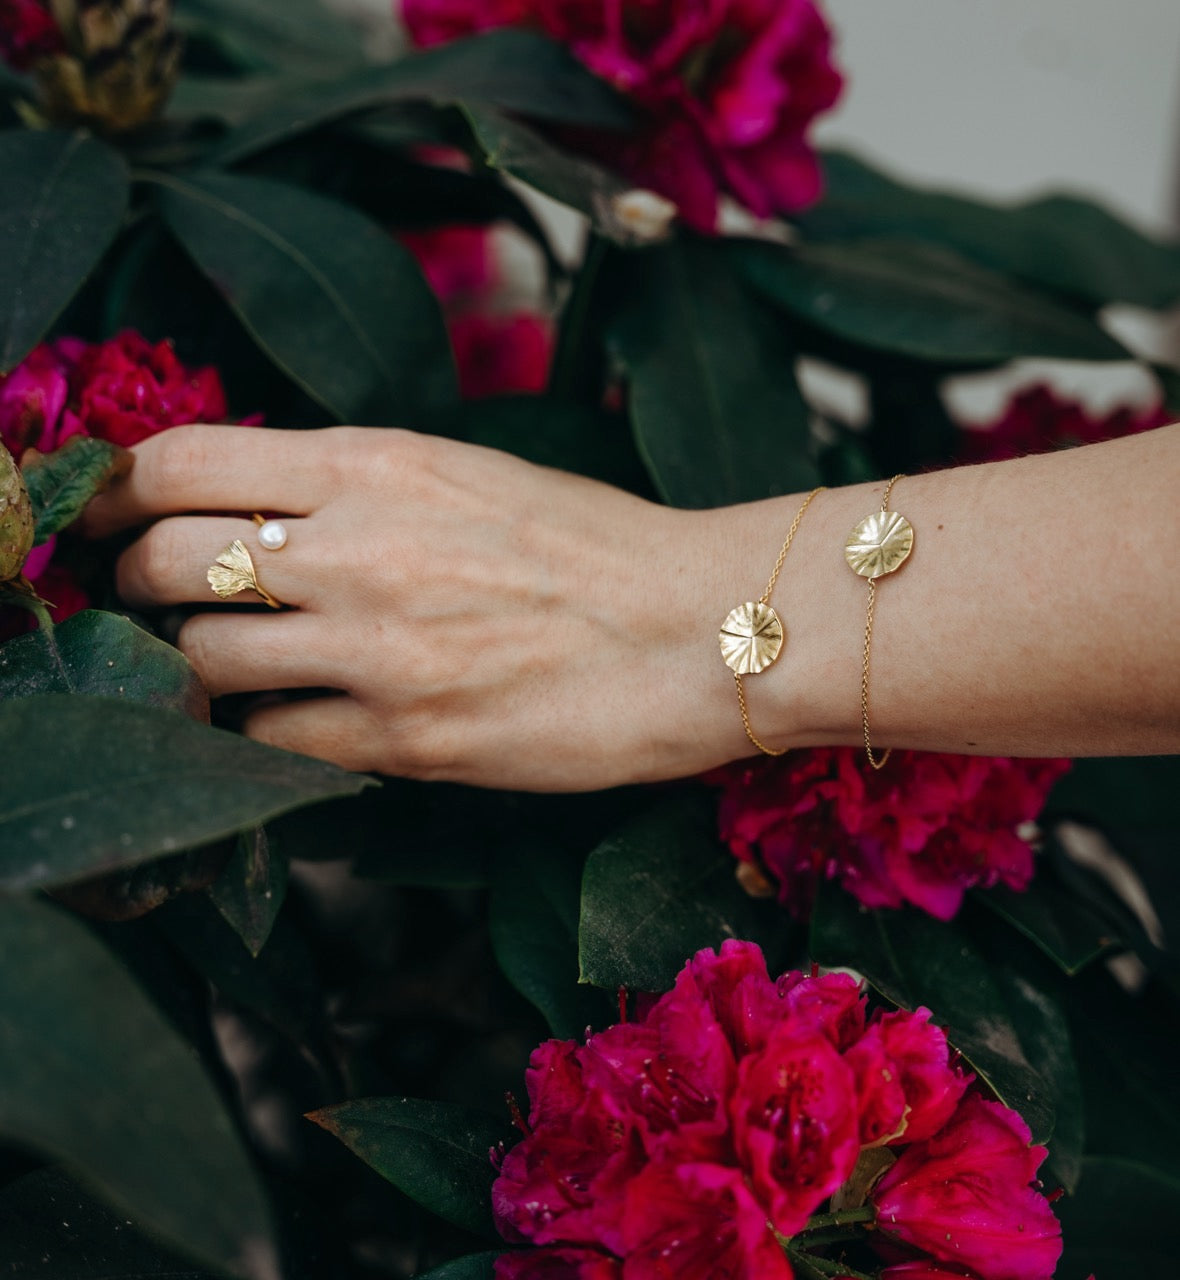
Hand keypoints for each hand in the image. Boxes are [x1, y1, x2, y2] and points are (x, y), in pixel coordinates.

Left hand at [83, 424, 758, 789]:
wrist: (699, 629)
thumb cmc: (599, 546)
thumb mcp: (469, 474)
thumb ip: (354, 485)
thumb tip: (252, 512)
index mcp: (377, 462)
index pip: (181, 460)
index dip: (116, 491)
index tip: (105, 517)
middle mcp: (359, 548)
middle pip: (164, 562)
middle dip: (137, 583)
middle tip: (157, 600)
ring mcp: (377, 651)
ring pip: (203, 658)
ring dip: (199, 663)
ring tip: (238, 663)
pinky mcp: (406, 741)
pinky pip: (272, 739)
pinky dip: (264, 729)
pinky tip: (300, 716)